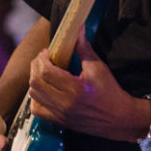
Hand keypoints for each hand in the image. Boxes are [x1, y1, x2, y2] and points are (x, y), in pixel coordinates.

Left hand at [27, 32, 143, 141]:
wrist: (118, 117)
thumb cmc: (110, 91)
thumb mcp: (99, 68)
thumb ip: (84, 49)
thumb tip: (77, 30)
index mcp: (75, 89)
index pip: (46, 72)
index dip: (42, 59)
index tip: (48, 52)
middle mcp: (64, 103)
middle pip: (35, 83)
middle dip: (36, 67)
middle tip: (44, 59)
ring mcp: (59, 114)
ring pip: (33, 96)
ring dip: (35, 80)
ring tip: (44, 72)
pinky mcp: (58, 121)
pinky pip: (37, 110)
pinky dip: (36, 98)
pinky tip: (45, 90)